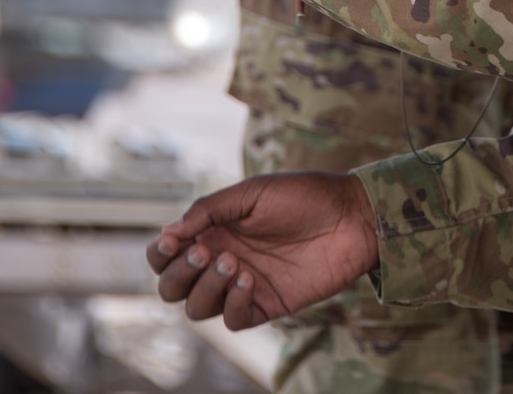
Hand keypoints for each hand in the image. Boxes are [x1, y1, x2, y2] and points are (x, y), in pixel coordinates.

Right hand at [148, 172, 380, 327]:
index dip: (160, 253)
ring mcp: (241, 285)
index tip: (173, 241)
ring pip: (197, 308)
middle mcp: (221, 260)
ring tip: (233, 263)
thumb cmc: (305, 196)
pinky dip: (231, 303)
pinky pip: (232, 319)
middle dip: (178, 273)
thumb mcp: (253, 193)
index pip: (167, 254)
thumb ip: (210, 210)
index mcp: (214, 231)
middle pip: (172, 286)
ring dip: (205, 287)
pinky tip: (249, 280)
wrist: (352, 217)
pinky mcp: (266, 305)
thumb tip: (170, 232)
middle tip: (204, 252)